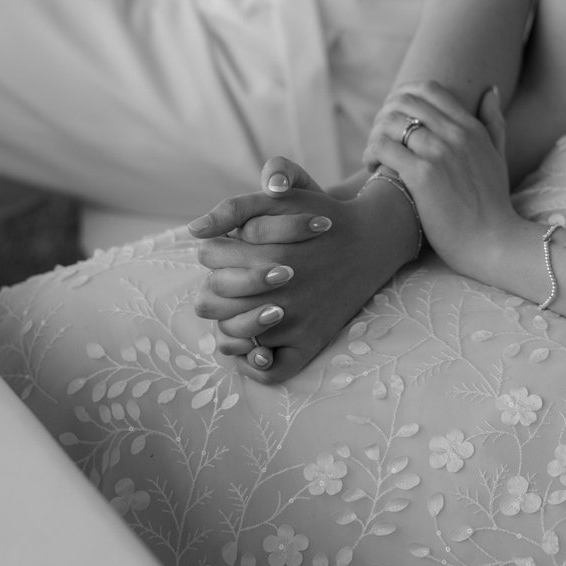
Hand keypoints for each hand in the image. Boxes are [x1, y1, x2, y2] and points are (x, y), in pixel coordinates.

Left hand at [188, 157, 419, 382]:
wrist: (370, 241)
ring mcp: (295, 321)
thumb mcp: (283, 196)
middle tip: (227, 280)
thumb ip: (235, 208)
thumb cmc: (320, 215)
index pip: (208, 258)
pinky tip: (251, 347)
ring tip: (236, 309)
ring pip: (232, 335)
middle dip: (214, 287)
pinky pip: (270, 370)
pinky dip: (254, 364)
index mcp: (267, 254)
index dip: (211, 251)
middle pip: (211, 301)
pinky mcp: (311, 342)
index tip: (223, 248)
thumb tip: (194, 230)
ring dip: (226, 322)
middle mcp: (280, 292)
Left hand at [364, 82, 523, 276]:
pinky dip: (371, 153)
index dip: (403, 97)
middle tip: (380, 137)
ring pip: (390, 122)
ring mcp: (438, 153)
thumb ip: (494, 121)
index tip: (394, 117)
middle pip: (404, 101)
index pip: (429, 89)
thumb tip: (490, 90)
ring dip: (374, 134)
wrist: (493, 241)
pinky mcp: (422, 175)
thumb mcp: (498, 156)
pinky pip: (383, 147)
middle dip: (384, 114)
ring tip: (373, 155)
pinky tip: (372, 168)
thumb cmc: (493, 204)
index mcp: (470, 127)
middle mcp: (454, 134)